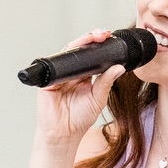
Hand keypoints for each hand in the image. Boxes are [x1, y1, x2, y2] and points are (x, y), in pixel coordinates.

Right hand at [34, 30, 126, 146]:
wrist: (64, 134)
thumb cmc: (79, 119)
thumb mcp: (98, 98)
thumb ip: (106, 82)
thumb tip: (119, 67)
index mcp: (84, 75)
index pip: (91, 55)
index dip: (100, 45)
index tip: (110, 38)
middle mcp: (71, 72)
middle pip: (80, 49)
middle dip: (91, 39)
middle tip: (103, 34)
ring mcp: (59, 74)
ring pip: (68, 52)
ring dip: (80, 43)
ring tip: (92, 38)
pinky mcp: (48, 80)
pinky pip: (55, 64)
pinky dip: (64, 56)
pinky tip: (74, 52)